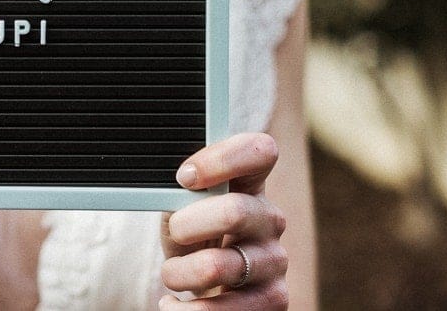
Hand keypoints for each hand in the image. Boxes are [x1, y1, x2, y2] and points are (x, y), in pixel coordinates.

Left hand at [159, 133, 288, 309]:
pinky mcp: (274, 300)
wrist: (207, 284)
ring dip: (181, 273)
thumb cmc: (194, 234)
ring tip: (171, 275)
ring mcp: (275, 261)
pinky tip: (173, 304)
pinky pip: (225, 310)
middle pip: (236, 211)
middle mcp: (270, 219)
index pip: (259, 151)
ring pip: (221, 266)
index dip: (222, 159)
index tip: (185, 176)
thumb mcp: (182, 205)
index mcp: (250, 184)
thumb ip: (183, 190)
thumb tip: (178, 186)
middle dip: (188, 224)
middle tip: (175, 232)